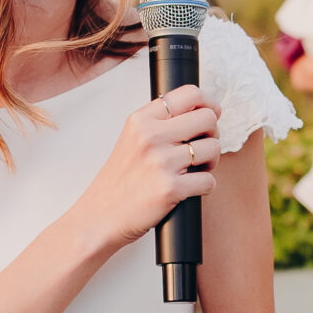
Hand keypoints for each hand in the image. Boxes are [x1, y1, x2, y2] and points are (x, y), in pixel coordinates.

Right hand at [67, 85, 217, 252]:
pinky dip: (205, 187)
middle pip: (208, 118)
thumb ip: (158, 124)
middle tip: (202, 148)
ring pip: (213, 148)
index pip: (189, 94)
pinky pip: (209, 181)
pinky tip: (189, 189)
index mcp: (141, 120)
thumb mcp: (131, 140)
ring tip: (194, 170)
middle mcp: (150, 136)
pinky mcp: (170, 188)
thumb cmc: (118, 183)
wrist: (99, 217)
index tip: (212, 114)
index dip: (209, 103)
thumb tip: (199, 111)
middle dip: (212, 134)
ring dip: (211, 162)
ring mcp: (160, 162)